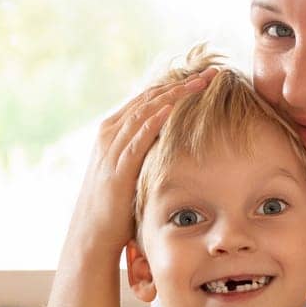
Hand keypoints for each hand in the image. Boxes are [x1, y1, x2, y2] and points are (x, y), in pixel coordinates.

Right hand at [69, 70, 218, 249]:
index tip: (204, 76)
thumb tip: (172, 146)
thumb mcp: (131, 171)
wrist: (93, 234)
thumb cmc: (116, 206)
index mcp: (113, 131)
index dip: (176, 84)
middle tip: (212, 72)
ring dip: (175, 94)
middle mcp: (110, 133)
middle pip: (150, 98)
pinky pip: (138, 138)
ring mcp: (112, 148)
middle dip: (182, 83)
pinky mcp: (118, 167)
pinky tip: (172, 108)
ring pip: (145, 111)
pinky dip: (154, 120)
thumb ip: (145, 153)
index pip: (148, 99)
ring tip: (201, 82)